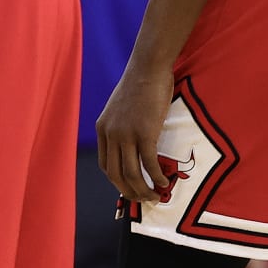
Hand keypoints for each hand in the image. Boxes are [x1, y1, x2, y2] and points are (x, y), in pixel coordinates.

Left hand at [95, 63, 174, 204]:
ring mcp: (126, 133)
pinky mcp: (144, 131)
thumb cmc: (139, 86)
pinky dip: (156, 176)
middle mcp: (111, 134)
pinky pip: (149, 162)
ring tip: (156, 195)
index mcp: (103, 129)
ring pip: (132, 173)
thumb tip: (132, 145)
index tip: (131, 189)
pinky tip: (164, 182)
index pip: (105, 166)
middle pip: (116, 175)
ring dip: (144, 190)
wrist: (148, 67)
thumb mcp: (121, 109)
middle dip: (130, 192)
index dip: (118, 182)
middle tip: (145, 200)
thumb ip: (121, 127)